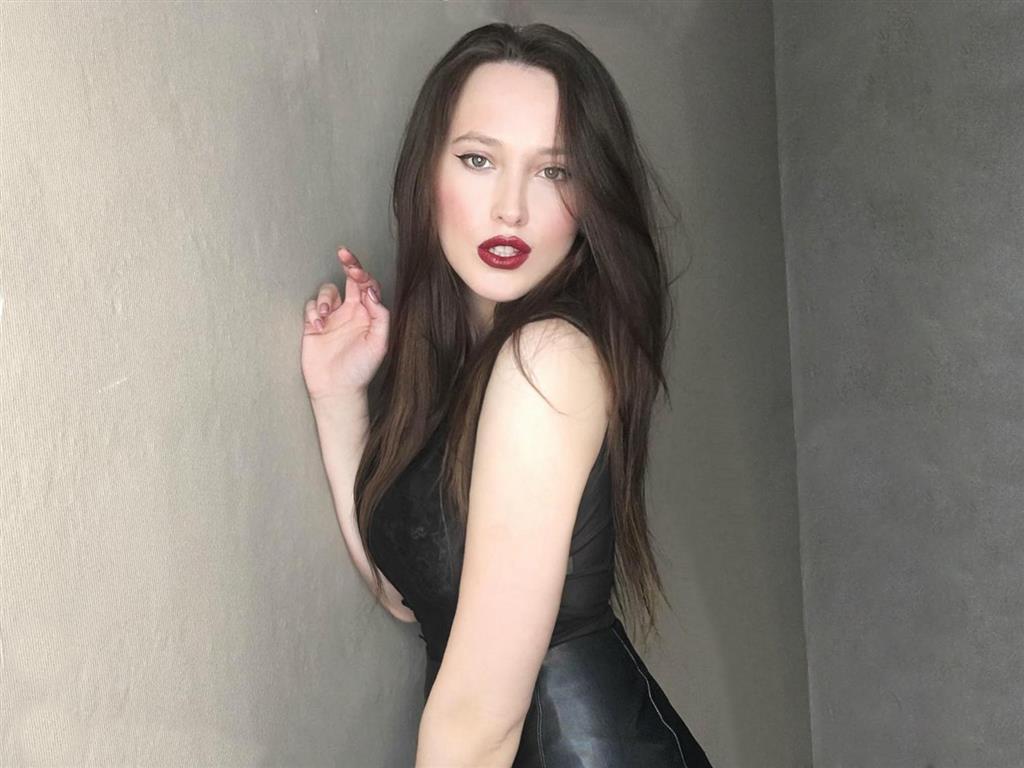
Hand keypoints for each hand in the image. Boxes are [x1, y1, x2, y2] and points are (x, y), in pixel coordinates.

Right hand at [301, 246, 389, 401]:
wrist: (337, 388)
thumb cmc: (360, 369)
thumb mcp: (379, 343)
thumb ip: (380, 316)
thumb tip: (371, 292)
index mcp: (368, 314)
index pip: (368, 286)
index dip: (363, 274)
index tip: (356, 270)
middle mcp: (351, 312)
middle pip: (349, 280)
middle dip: (348, 264)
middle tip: (343, 253)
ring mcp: (332, 317)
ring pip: (328, 291)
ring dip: (325, 297)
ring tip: (325, 314)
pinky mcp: (314, 325)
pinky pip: (311, 307)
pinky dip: (313, 312)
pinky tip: (317, 326)